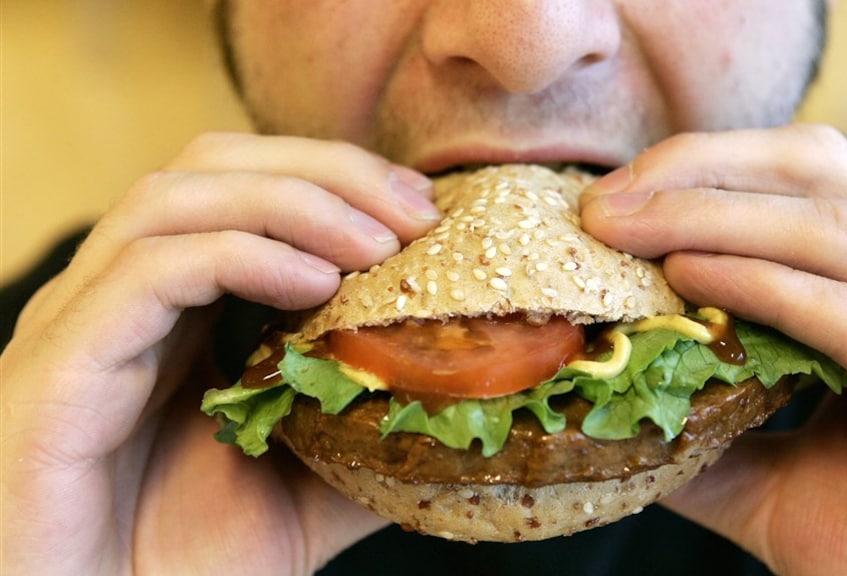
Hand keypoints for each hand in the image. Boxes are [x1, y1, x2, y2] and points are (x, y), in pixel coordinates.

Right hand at [0, 133, 439, 573]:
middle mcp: (119, 297)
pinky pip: (149, 272)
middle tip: (414, 209)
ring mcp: (81, 323)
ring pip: (176, 198)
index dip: (336, 179)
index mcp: (172, 310)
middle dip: (326, 170)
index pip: (245, 188)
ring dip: (292, 203)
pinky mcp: (59, 366)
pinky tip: (315, 283)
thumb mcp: (301, 491)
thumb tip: (459, 413)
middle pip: (213, 166)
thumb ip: (365, 440)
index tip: (424, 209)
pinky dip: (241, 255)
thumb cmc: (180, 567)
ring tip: (378, 244)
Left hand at [579, 124, 846, 574]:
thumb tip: (613, 405)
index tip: (606, 200)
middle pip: (821, 172)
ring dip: (714, 218)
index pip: (804, 182)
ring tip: (623, 229)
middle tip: (602, 203)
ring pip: (839, 230)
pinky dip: (770, 289)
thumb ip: (705, 436)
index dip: (701, 173)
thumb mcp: (774, 485)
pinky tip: (691, 279)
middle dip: (699, 173)